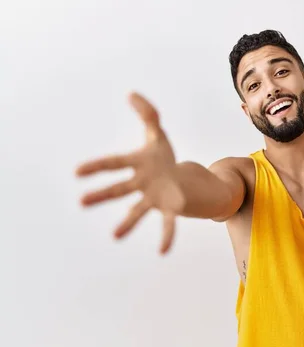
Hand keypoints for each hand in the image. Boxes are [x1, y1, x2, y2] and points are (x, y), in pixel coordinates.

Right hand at [76, 92, 184, 254]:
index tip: (77, 172)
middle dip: (102, 195)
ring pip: (138, 210)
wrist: (182, 179)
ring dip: (128, 222)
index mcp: (137, 164)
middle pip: (120, 189)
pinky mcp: (170, 208)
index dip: (97, 167)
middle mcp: (141, 183)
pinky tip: (163, 251)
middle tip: (82, 202)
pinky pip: (168, 224)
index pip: (114, 163)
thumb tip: (132, 94)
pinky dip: (166, 236)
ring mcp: (154, 197)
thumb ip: (148, 113)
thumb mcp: (157, 132)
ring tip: (116, 236)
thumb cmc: (163, 158)